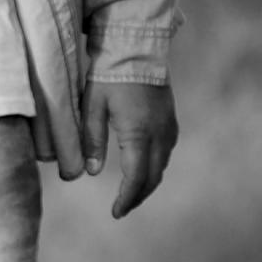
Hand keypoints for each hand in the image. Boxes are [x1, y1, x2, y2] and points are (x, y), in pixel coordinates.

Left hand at [80, 79, 177, 218]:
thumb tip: (90, 172)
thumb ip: (91, 140)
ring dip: (147, 183)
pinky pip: (166, 152)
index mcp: (138, 132)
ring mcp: (169, 127)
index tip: (116, 212)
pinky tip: (142, 169)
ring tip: (130, 194)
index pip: (136, 177)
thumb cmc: (109, 76)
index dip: (127, 198)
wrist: (136, 49)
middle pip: (153, 177)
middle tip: (121, 208)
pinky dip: (154, 167)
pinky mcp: (171, 120)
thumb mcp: (92, 107)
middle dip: (137, 196)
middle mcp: (159, 133)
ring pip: (162, 166)